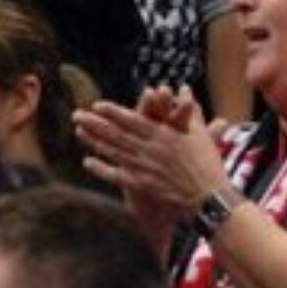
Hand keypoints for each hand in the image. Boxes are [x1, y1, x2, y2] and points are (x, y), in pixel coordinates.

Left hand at [77, 87, 230, 236]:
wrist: (210, 199)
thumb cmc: (207, 164)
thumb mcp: (199, 135)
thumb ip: (189, 111)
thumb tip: (185, 89)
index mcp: (164, 135)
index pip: (134, 121)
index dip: (114, 113)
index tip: (97, 105)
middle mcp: (150, 150)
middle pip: (117, 134)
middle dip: (95, 124)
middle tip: (76, 114)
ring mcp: (144, 168)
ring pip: (114, 152)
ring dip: (94, 141)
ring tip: (77, 131)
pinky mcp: (142, 185)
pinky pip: (117, 176)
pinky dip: (101, 169)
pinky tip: (87, 162)